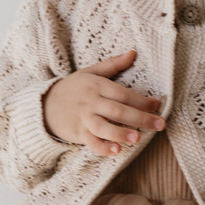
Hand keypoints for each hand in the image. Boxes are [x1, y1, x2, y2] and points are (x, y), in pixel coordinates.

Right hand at [43, 48, 165, 157]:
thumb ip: (113, 64)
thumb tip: (133, 53)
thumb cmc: (73, 88)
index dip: (141, 99)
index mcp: (97, 86)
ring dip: (121, 133)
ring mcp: (84, 118)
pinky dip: (103, 147)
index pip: (122, 93)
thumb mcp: (90, 72)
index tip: (157, 105)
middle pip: (118, 110)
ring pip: (103, 127)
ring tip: (138, 138)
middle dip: (140, 118)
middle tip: (159, 124)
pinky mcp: (78, 133)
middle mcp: (91, 102)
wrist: (44, 104)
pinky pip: (91, 142)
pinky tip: (116, 151)